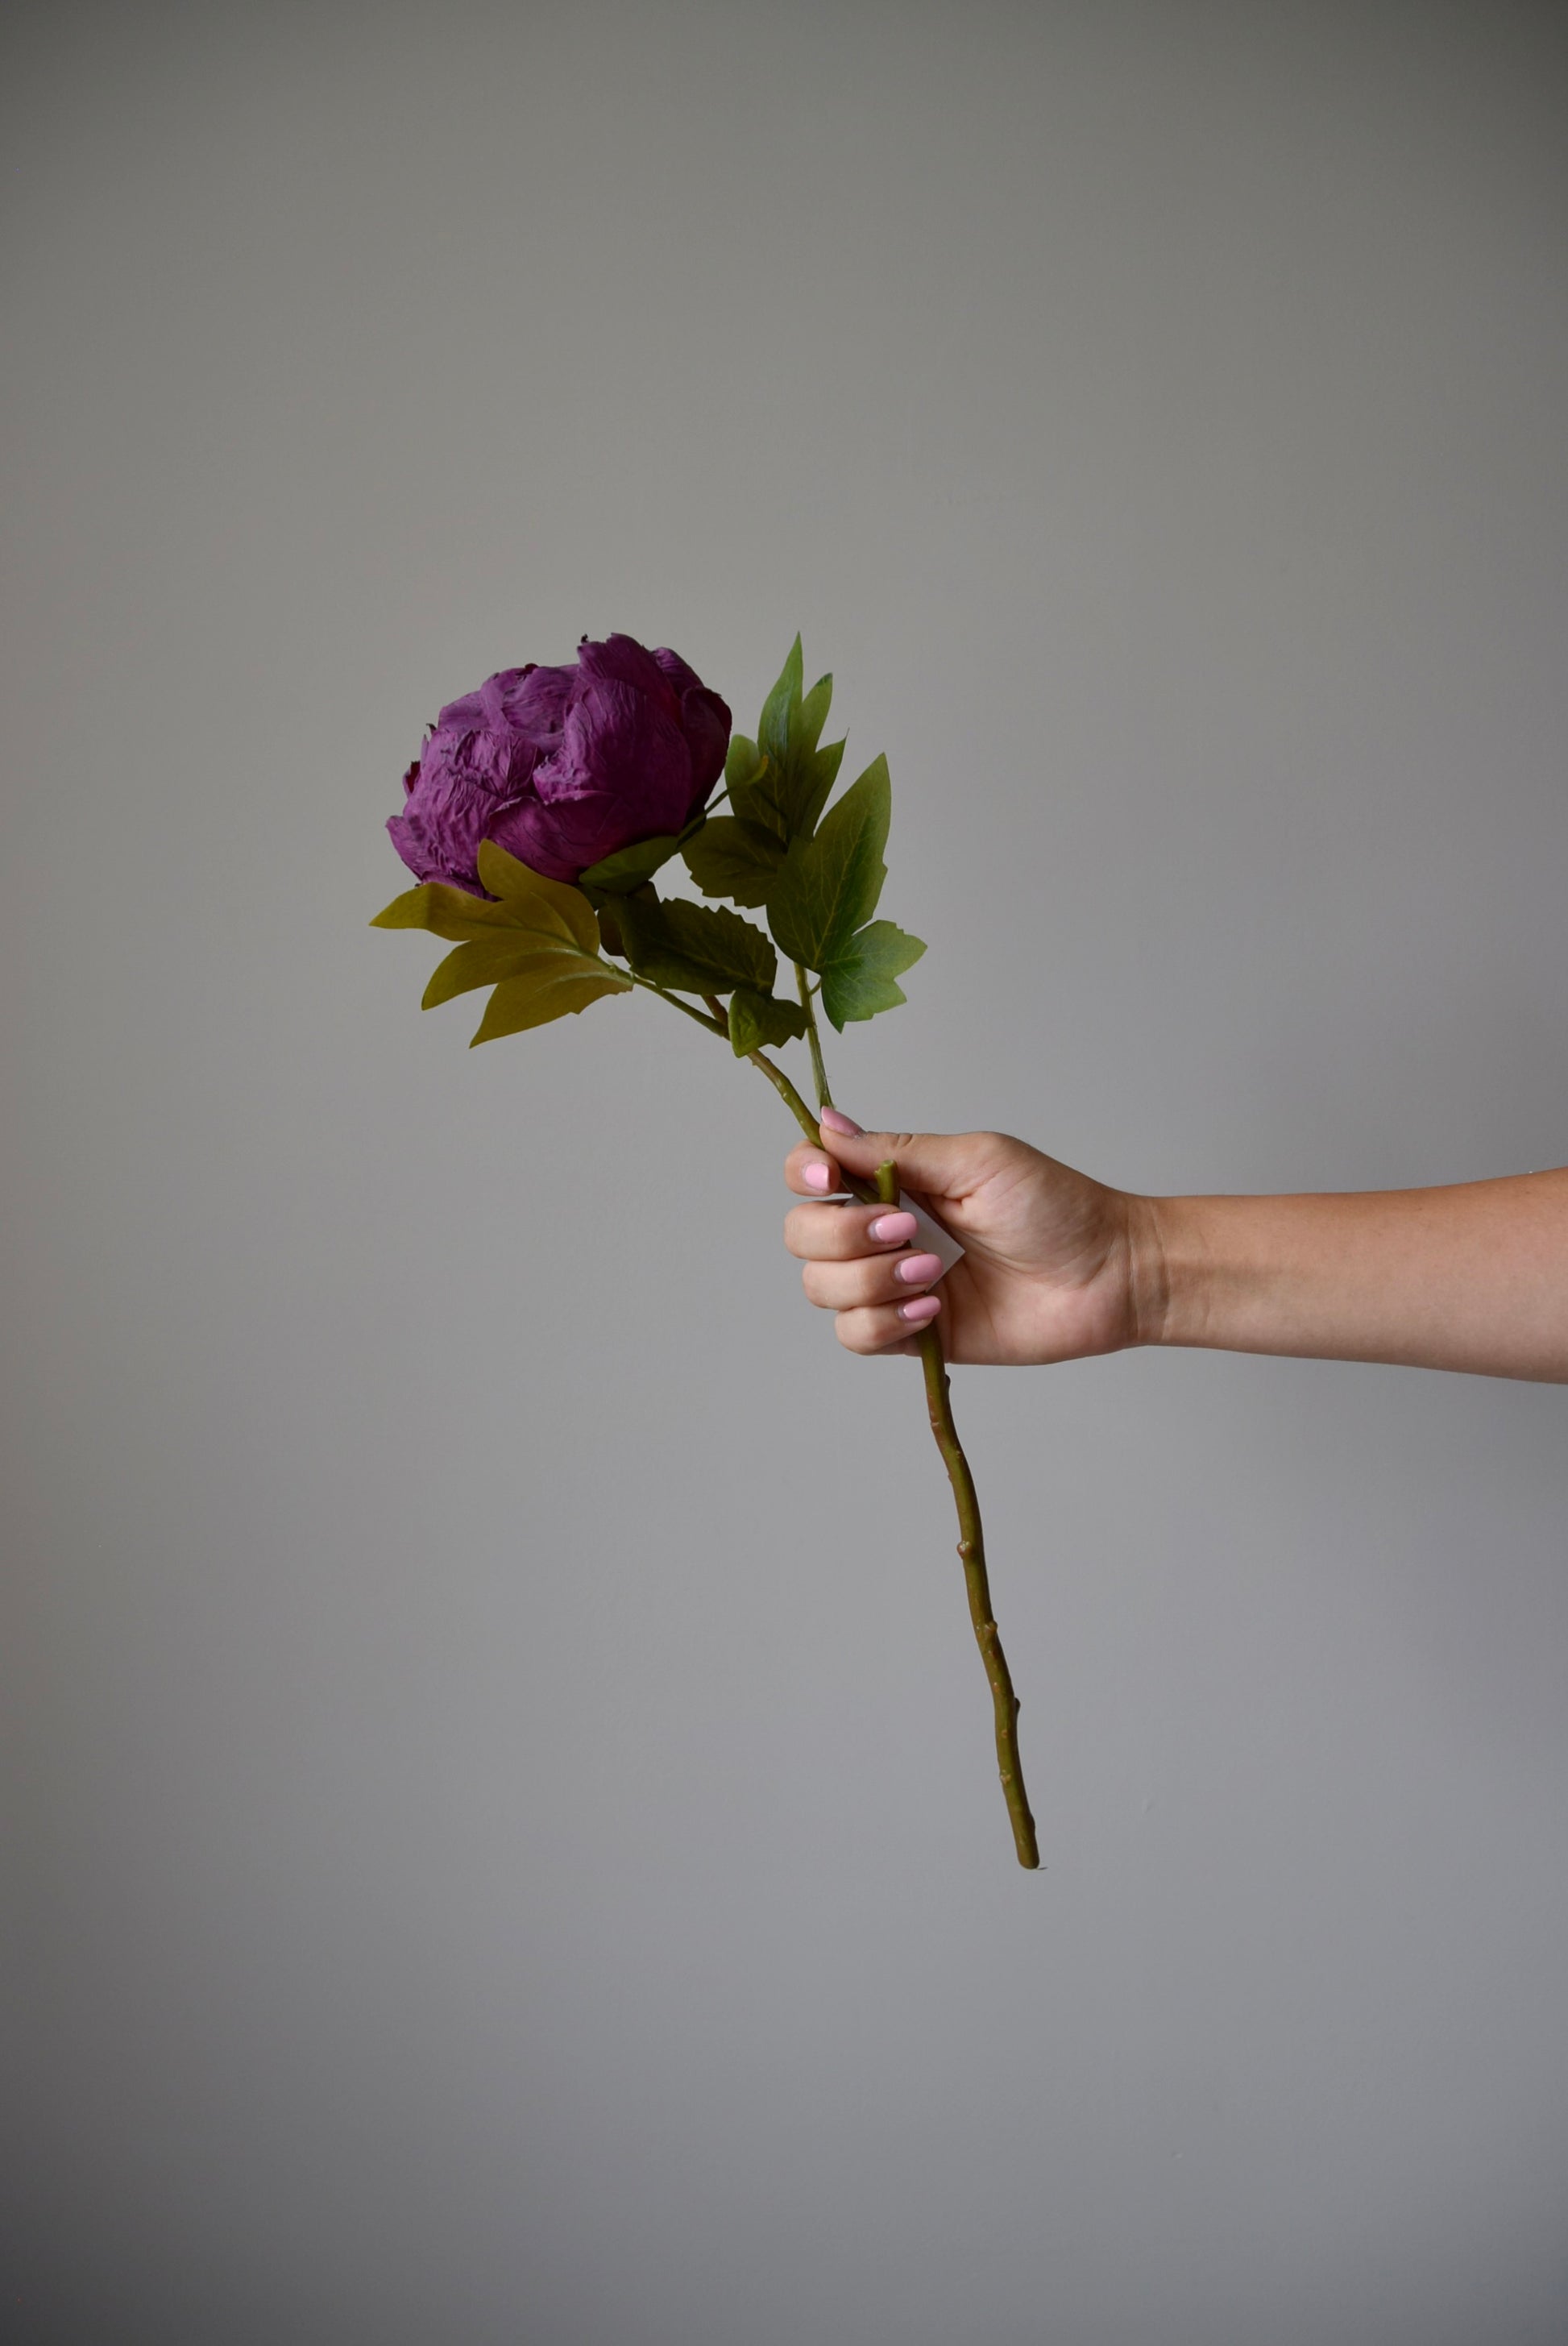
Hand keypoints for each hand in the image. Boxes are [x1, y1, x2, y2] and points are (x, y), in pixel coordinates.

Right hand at [782, 1108, 1149, 1361]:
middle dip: (842, 1235)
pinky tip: (933, 1309)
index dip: (802, 1174)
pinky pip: (856, 1335)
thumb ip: (895, 1149)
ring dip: (869, 1280)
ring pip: (822, 1288)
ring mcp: (893, 1284)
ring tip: (934, 1273)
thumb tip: (826, 1123)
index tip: (825, 1179)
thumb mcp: (975, 1160)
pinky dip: (884, 1322)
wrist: (1107, 1274)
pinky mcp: (912, 1334)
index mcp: (893, 1179)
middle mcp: (883, 1230)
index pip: (810, 1172)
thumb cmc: (1056, 1206)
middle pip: (802, 1234)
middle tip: (906, 1229)